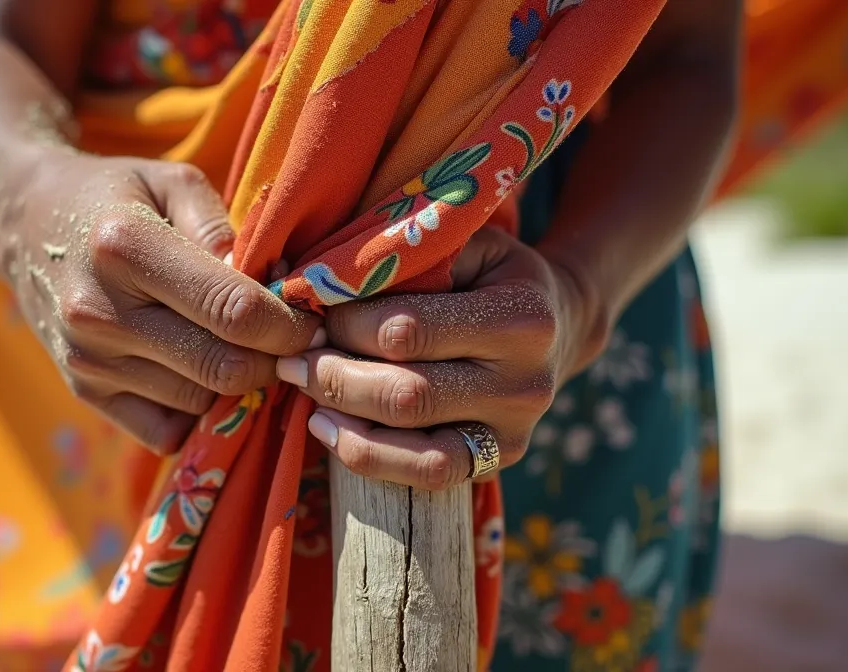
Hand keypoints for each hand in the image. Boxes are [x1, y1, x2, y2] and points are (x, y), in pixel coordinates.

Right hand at [0, 151, 321, 452]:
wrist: (25, 223)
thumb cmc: (116, 195)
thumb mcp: (171, 181)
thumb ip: (222, 228)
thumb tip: (268, 285)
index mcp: (125, 247)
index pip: (231, 310)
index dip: (287, 325)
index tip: (311, 323)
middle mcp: (100, 311)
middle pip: (222, 367)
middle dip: (273, 361)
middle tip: (291, 344)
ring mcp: (88, 360)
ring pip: (200, 403)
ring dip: (235, 385)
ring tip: (241, 348)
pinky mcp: (85, 392)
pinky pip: (166, 431)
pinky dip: (195, 412)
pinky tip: (197, 372)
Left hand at [275, 226, 607, 488]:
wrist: (555, 323)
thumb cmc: (486, 273)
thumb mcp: (462, 243)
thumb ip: (404, 255)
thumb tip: (316, 278)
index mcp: (522, 316)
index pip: (408, 330)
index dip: (346, 325)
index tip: (312, 312)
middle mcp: (527, 382)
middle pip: (407, 393)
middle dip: (334, 375)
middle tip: (292, 358)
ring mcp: (514, 430)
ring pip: (413, 441)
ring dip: (343, 419)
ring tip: (302, 392)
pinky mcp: (497, 462)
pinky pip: (426, 475)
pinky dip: (368, 457)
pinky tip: (328, 429)